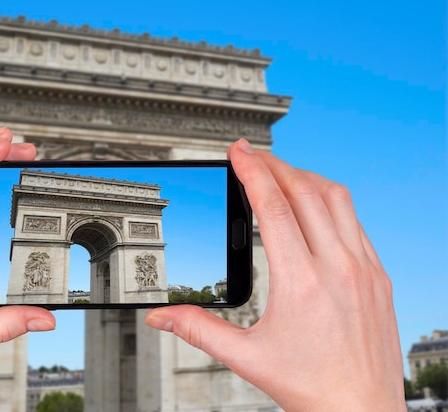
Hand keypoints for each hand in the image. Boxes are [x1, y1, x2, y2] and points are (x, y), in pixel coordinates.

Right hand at [146, 139, 405, 410]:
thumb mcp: (246, 358)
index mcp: (301, 282)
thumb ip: (198, 330)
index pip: (273, 207)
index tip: (238, 151)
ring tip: (281, 173)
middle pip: (304, 191)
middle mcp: (338, 267)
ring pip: (337, 199)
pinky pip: (355, 222)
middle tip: (252, 155)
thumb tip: (159, 317)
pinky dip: (330, 202)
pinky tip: (314, 208)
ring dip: (305, 177)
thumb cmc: (311, 387)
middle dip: (275, 165)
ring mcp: (365, 269)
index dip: (251, 172)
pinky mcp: (379, 276)